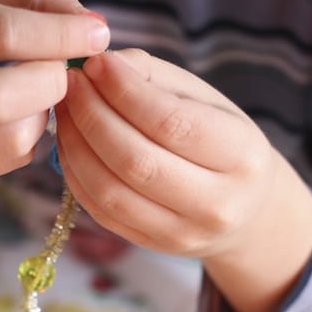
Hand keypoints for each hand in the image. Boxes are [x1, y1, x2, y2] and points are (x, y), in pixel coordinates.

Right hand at [0, 0, 109, 220]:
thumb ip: (37, 0)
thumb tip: (93, 28)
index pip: (2, 34)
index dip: (60, 36)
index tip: (97, 36)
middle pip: (0, 98)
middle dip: (50, 84)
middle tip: (58, 72)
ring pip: (12, 140)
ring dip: (43, 118)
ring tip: (35, 97)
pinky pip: (10, 162)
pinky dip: (30, 140)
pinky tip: (16, 118)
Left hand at [55, 49, 311, 311]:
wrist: (246, 209)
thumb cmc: (221, 141)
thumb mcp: (205, 100)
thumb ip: (154, 77)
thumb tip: (99, 68)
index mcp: (241, 156)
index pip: (171, 123)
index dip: (124, 92)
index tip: (95, 64)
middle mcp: (216, 204)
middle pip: (136, 161)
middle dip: (92, 117)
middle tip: (70, 85)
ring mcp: (182, 233)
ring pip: (112, 192)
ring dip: (77, 147)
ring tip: (65, 112)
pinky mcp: (153, 246)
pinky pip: (102, 212)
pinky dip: (77, 176)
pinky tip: (70, 145)